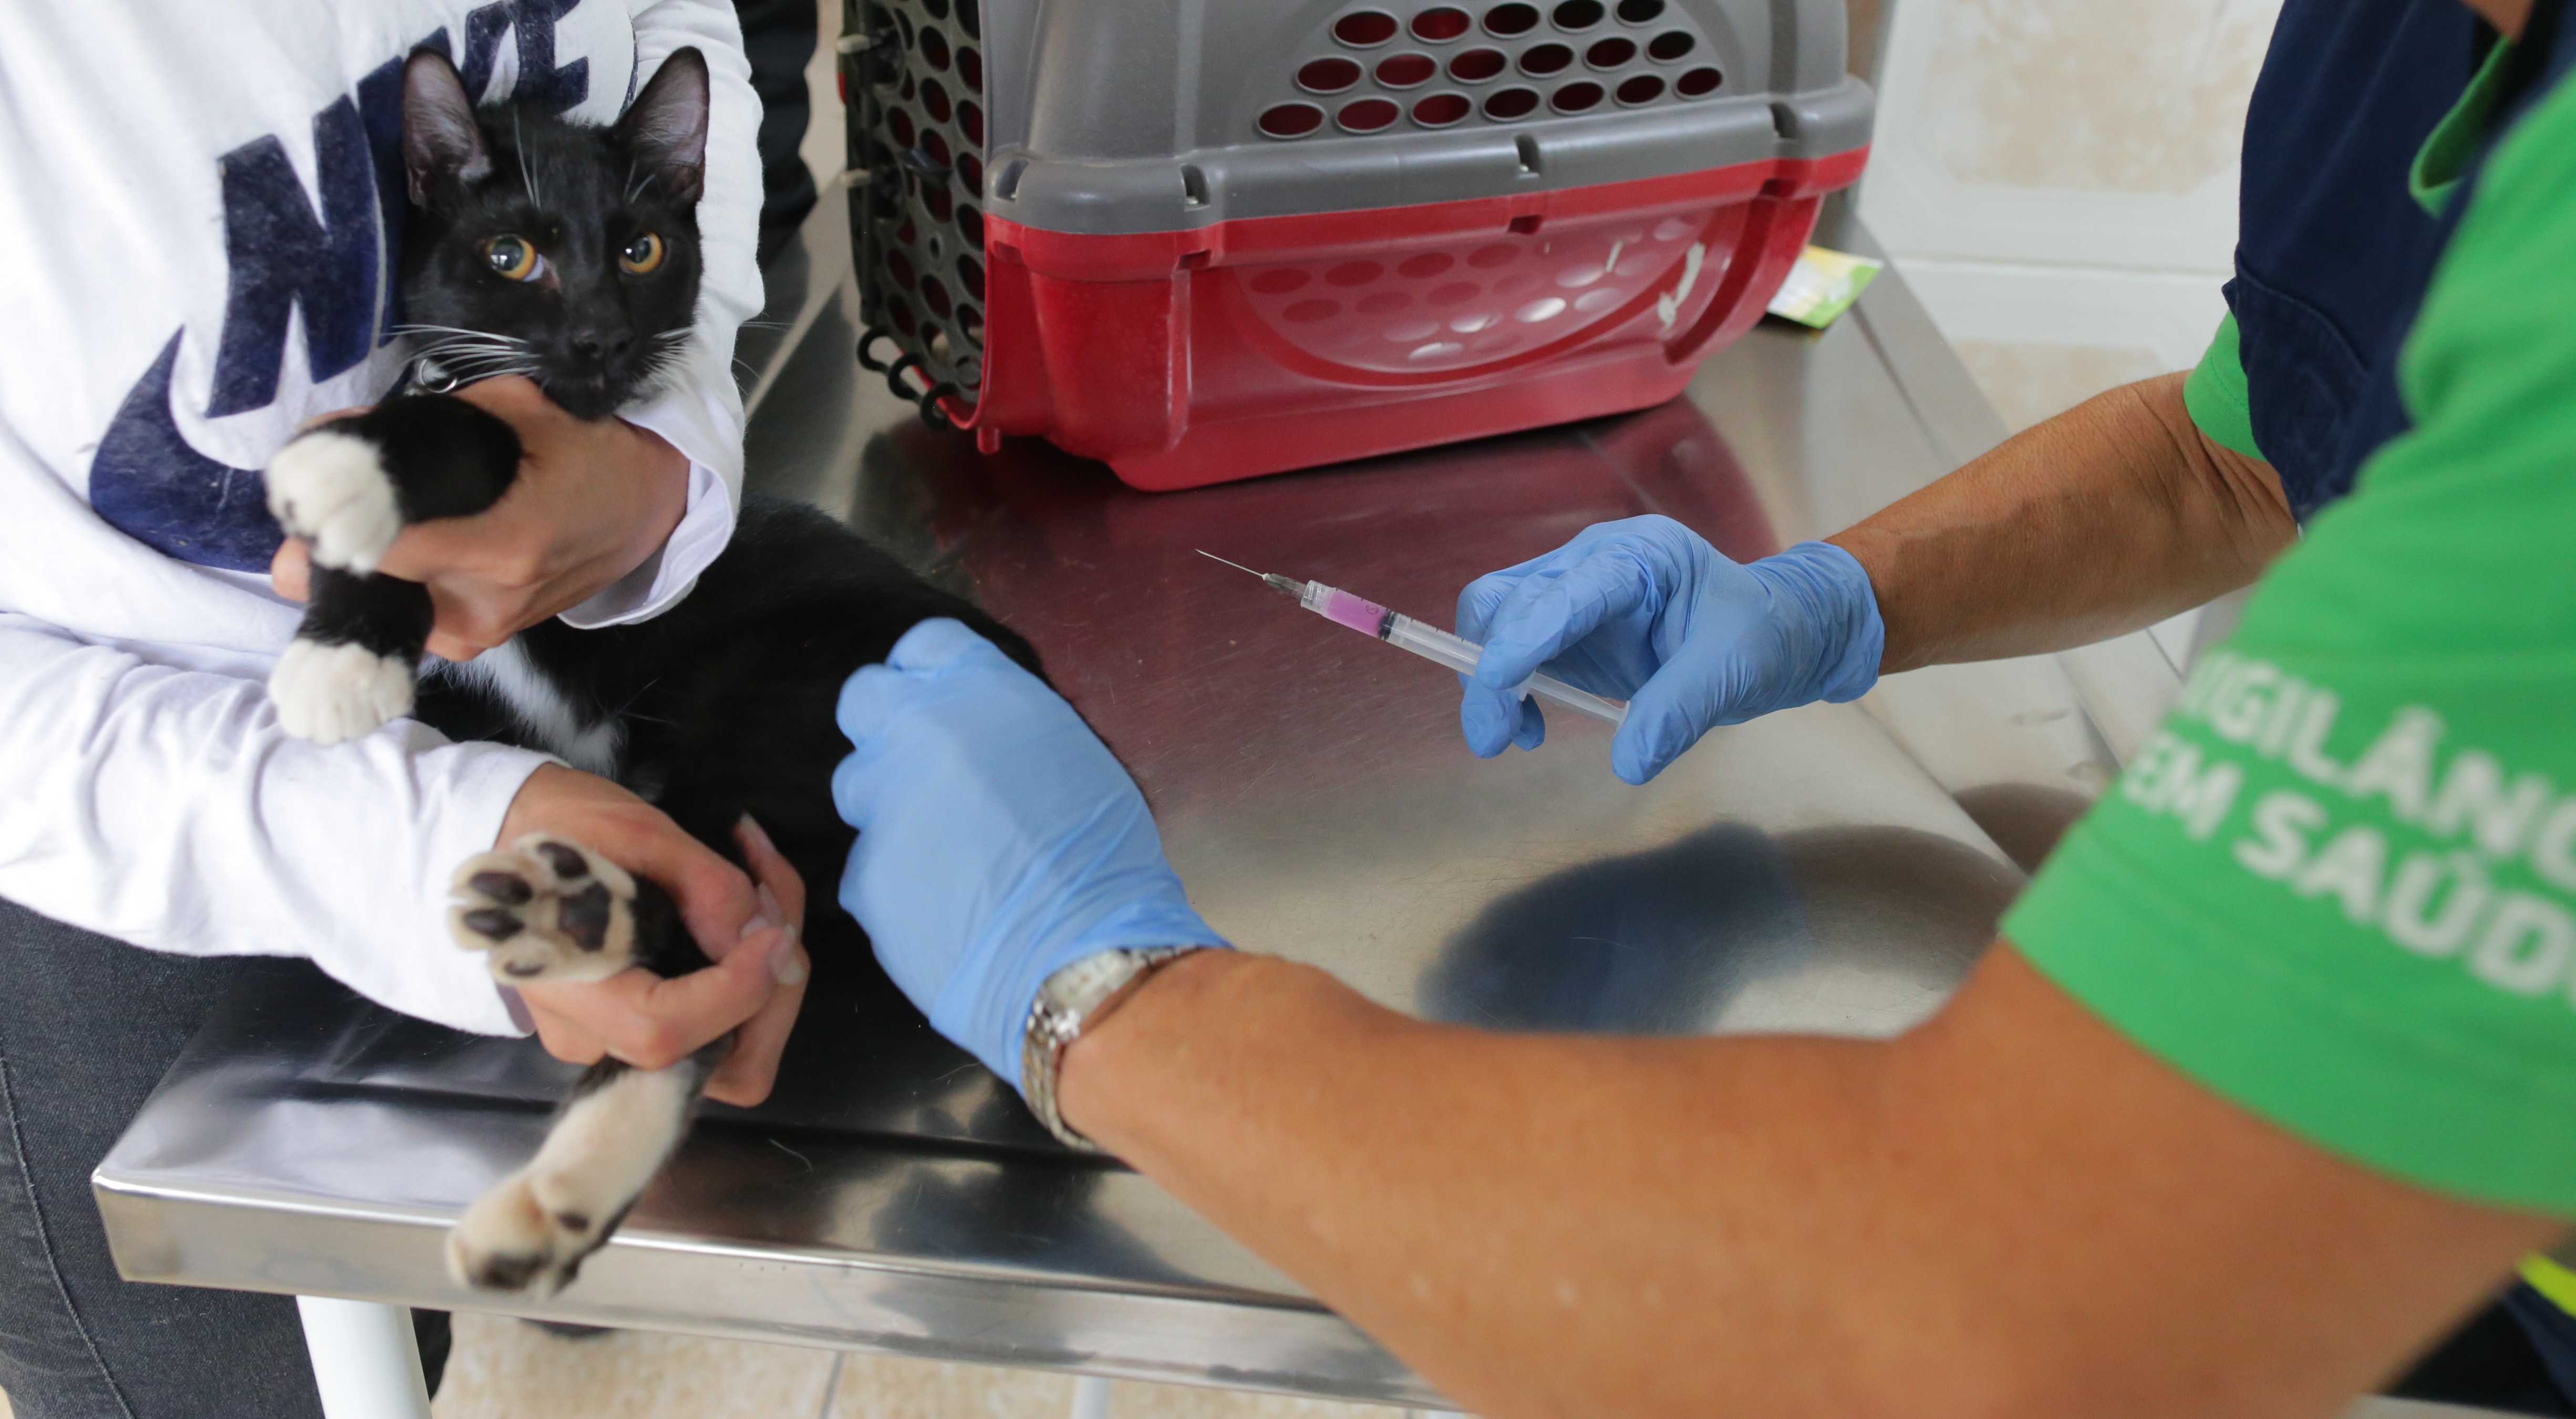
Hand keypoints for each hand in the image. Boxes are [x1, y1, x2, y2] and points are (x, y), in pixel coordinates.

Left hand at [270, 376, 689, 659]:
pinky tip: (389, 547)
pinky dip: (387, 584)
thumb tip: (335, 432)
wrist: (653, 505)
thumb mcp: (517, 407)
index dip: (325, 520)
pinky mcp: (483, 639)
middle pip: (365, 589)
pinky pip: (409, 614)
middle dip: (323, 547)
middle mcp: (487, 604)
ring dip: (351, 569)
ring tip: (349, 520)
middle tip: (312, 501)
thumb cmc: (593, 449)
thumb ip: (425, 421)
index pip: (378, 552)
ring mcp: (485, 631)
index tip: (300, 489)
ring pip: (380, 607)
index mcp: (503, 548)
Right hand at [497, 764, 809, 1105]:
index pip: (666, 1032)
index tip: (774, 932)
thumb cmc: (563, 823)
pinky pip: (717, 1023)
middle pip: (722, 1063)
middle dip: (773, 989)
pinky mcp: (642, 1023)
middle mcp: (593, 1036)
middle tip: (773, 901)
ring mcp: (620, 1039)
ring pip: (733, 1048)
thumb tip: (763, 942)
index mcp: (569, 989)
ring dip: (771, 977)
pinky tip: (749, 911)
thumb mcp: (637, 834)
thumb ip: (705, 889)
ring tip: (764, 890)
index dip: (738, 990)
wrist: (516, 831)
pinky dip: (750, 973)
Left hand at [831, 619, 1227, 1086]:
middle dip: (886, 729)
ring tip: (943, 853)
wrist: (1079, 955)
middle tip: (922, 773)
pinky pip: (868, 862)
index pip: (924, 646)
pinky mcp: (865, 869)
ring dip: (889, 808)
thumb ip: (1013, 728)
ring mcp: (885, 800)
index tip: (937, 704)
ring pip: (858, 786)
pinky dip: (896, 879)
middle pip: (866, 700)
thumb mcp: (1074, 759)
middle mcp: (922, 731)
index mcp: (984, 693)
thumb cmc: (1102, 860)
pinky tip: (942, 904)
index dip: (929, 677)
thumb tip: (987, 731)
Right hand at [1458, 515, 1883, 784]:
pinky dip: (1508, 692)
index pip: (1567, 589)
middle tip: (1494, 736)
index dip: (1526, 632)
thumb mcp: (1733, 670)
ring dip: (1491, 684)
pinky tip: (1532, 727)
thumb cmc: (1762, 635)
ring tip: (1513, 737)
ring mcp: (1574, 594)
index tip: (1499, 679)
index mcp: (1642, 556)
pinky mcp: (1566, 630)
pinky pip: (1514, 653)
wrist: (1776, 636)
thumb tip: (1628, 762)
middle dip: (1492, 669)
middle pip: (1510, 601)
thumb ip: (1680, 711)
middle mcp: (1595, 563)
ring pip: (1497, 622)